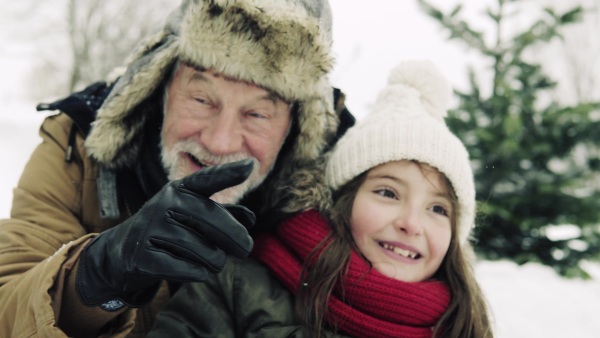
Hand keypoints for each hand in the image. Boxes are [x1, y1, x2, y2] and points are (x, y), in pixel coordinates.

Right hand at [75, 159, 255, 307]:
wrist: (123, 252)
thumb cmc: (170, 229)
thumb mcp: (193, 216)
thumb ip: (223, 215)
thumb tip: (250, 219)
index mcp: (179, 190)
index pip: (206, 180)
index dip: (227, 174)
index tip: (249, 166)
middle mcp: (165, 204)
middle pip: (212, 219)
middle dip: (236, 238)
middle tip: (246, 249)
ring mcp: (152, 229)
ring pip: (203, 250)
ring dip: (215, 261)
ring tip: (214, 261)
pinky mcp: (143, 256)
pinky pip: (185, 268)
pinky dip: (198, 273)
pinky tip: (199, 271)